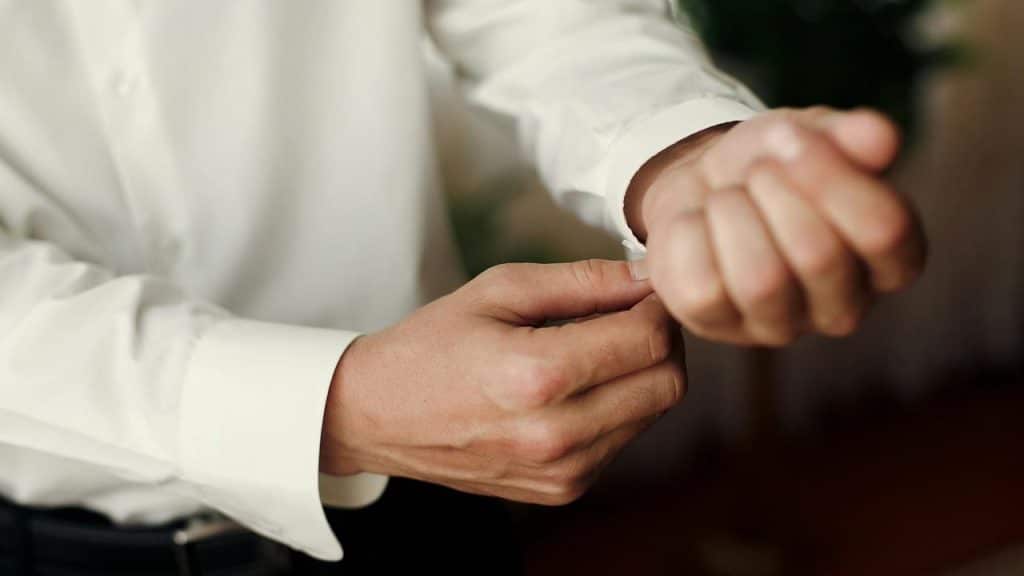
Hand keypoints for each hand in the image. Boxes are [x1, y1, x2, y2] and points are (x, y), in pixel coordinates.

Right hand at [319, 260, 685, 504]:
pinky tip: (577, 387)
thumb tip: (649, 275)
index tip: (644, 288)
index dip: (660, 305)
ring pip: (653, 413)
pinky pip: (624, 441)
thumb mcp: (500, 290)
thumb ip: (584, 280)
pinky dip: (618, 407)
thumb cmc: (434, 344)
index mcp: (537, 375)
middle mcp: (556, 433)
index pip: (650, 339)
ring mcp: (561, 471)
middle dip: (662, 339)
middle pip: (668, 382)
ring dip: (641, 374)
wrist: (378, 415)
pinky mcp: (561, 490)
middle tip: (628, 314)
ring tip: (593, 349)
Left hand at [627, 107, 926, 345]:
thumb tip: (881, 139)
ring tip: (727, 195)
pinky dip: (691, 235)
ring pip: (761, 282)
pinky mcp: (716, 325)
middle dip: (777, 193)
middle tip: (757, 169)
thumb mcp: (812, 135)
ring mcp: (780, 327)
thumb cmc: (772, 164)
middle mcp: (845, 308)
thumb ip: (851, 136)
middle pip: (820, 256)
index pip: (886, 231)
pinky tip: (697, 222)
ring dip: (734, 215)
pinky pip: (704, 288)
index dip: (834, 177)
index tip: (796, 137)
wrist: (700, 184)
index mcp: (891, 261)